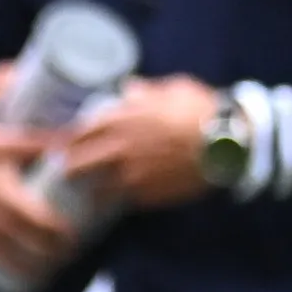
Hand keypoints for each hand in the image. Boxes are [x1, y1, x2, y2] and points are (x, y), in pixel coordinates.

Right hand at [0, 67, 67, 282]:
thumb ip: (0, 85)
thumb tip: (32, 66)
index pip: (37, 145)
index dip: (68, 145)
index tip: (95, 145)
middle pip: (30, 209)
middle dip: (60, 223)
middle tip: (88, 221)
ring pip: (16, 235)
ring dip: (44, 248)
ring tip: (70, 251)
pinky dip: (16, 263)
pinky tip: (36, 275)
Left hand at [61, 74, 225, 211]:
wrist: (225, 144)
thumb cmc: (203, 111)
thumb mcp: (174, 89)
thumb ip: (147, 91)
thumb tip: (129, 88)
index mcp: (122, 118)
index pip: (82, 130)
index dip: (71, 138)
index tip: (66, 143)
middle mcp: (119, 147)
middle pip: (78, 162)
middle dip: (69, 167)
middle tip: (66, 170)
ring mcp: (129, 174)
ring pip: (95, 186)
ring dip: (89, 189)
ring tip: (86, 192)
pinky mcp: (144, 194)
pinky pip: (121, 200)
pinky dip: (115, 201)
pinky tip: (112, 203)